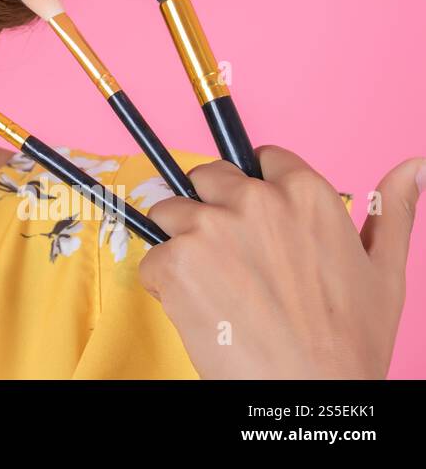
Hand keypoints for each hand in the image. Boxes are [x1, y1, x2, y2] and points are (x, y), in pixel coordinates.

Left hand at [140, 146, 422, 378]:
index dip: (255, 187)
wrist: (309, 395)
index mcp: (304, 193)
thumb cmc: (349, 343)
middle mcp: (253, 199)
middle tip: (234, 261)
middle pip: (206, 178)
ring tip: (219, 290)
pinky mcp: (174, 262)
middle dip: (212, 209)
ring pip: (170, 215)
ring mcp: (208, 228)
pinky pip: (153, 260)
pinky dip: (167, 286)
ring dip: (183, 245)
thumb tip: (413, 165)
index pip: (260, 158)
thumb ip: (393, 210)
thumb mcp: (385, 272)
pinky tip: (204, 313)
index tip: (258, 217)